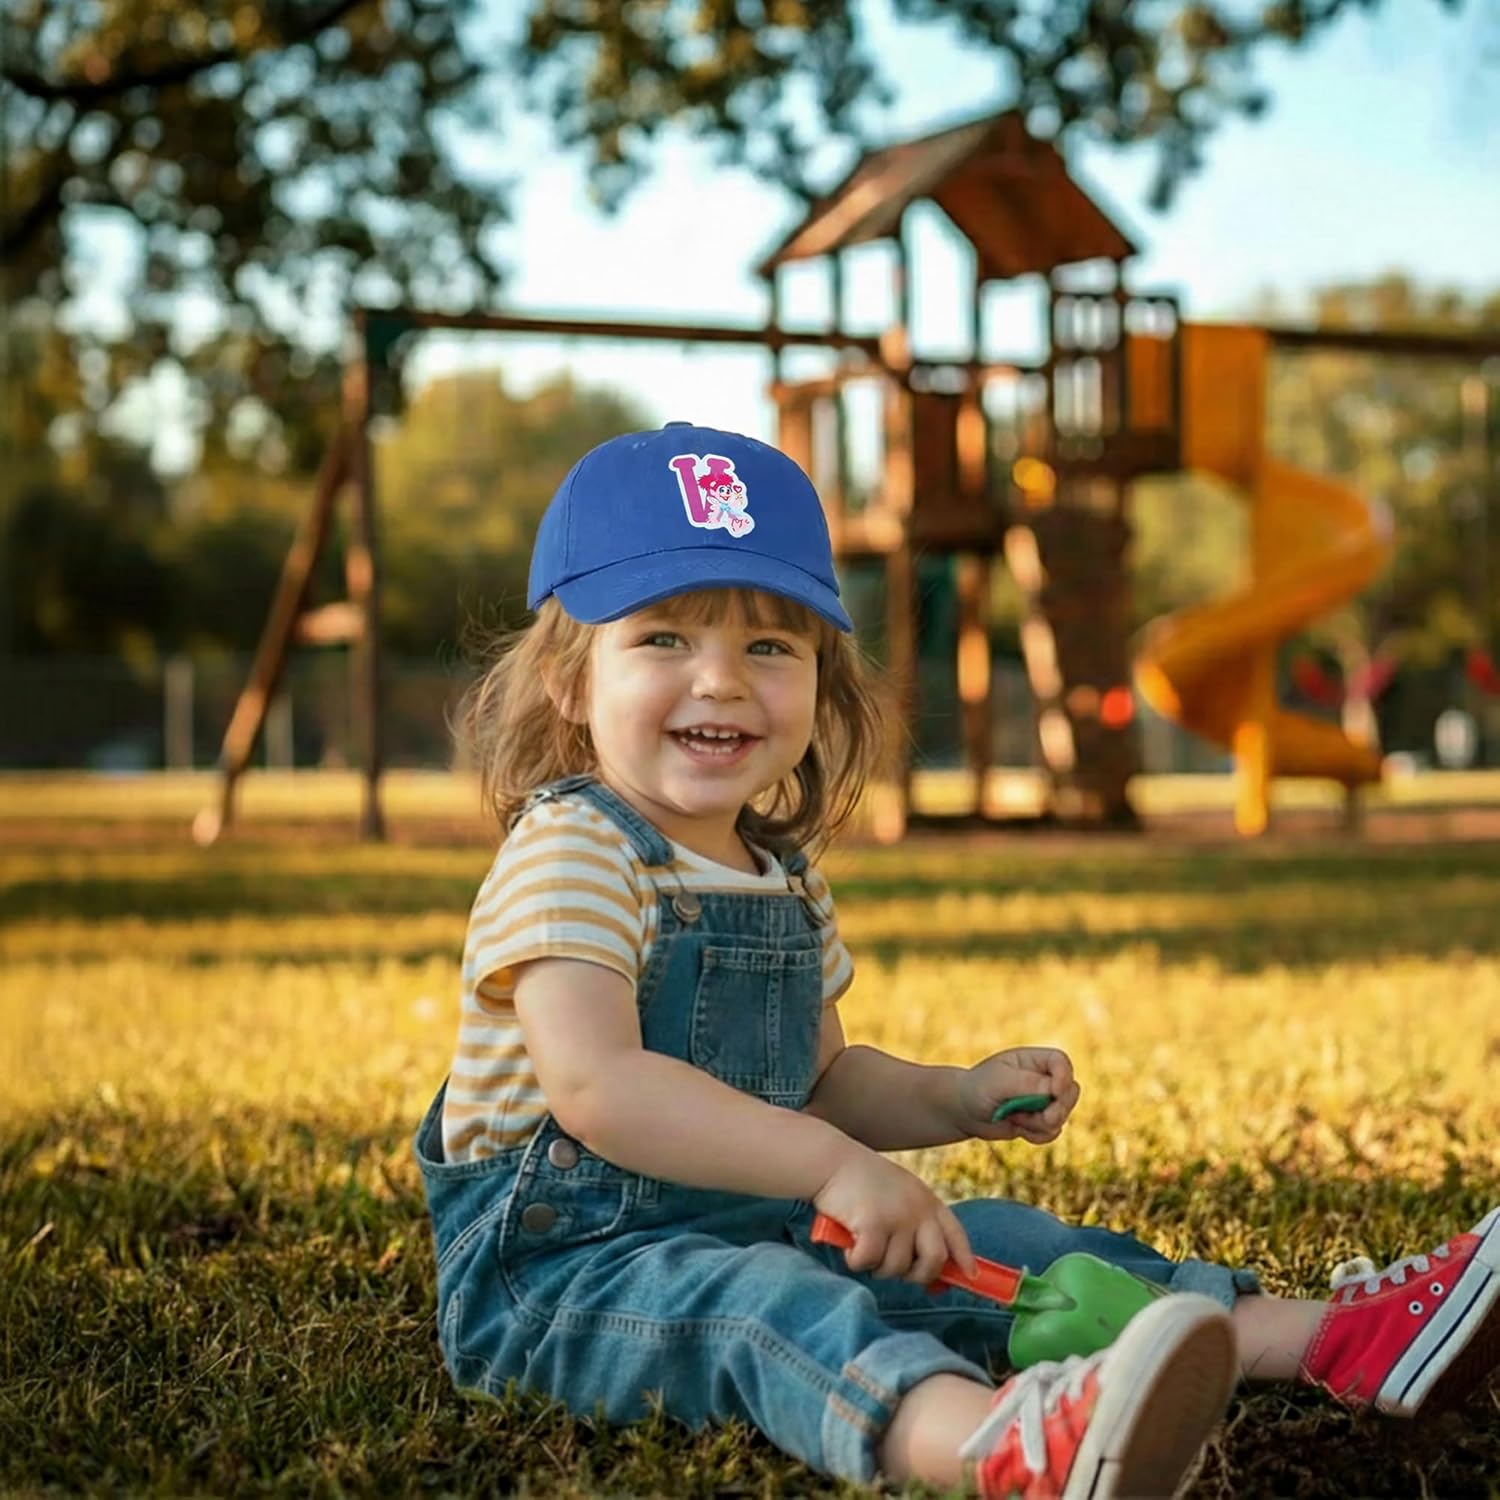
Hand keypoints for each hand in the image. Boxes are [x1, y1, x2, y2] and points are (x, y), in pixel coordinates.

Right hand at [812, 1143, 976, 1284]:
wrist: (831, 1161)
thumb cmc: (860, 1182)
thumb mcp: (898, 1195)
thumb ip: (914, 1225)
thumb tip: (929, 1277)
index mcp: (927, 1200)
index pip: (955, 1235)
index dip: (964, 1258)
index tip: (970, 1276)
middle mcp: (918, 1209)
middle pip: (935, 1260)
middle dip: (917, 1275)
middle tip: (895, 1270)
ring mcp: (898, 1217)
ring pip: (896, 1268)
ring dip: (877, 1266)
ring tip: (862, 1244)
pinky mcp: (874, 1225)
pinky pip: (868, 1262)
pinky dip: (856, 1260)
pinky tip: (848, 1243)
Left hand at [952, 1046, 1079, 1143]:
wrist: (964, 1111)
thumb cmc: (978, 1088)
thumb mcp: (999, 1082)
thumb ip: (1027, 1083)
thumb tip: (1055, 1090)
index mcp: (1032, 1060)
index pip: (1060, 1062)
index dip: (1064, 1076)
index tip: (1054, 1091)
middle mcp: (1042, 1078)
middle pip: (1070, 1091)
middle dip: (1059, 1108)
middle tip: (1044, 1117)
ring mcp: (1043, 1100)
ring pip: (1062, 1115)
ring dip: (1040, 1123)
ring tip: (1014, 1117)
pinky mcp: (1039, 1120)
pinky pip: (1052, 1132)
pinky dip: (1037, 1135)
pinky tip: (1018, 1128)